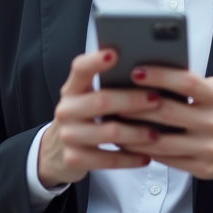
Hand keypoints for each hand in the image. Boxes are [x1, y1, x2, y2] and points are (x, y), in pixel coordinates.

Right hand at [37, 49, 161, 188]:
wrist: (55, 151)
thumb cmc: (85, 117)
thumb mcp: (87, 98)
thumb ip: (108, 85)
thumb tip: (147, 71)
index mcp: (72, 89)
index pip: (80, 69)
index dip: (96, 61)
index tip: (115, 53)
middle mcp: (66, 110)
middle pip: (102, 100)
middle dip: (132, 100)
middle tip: (157, 99)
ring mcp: (69, 135)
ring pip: (110, 132)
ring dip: (137, 132)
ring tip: (157, 133)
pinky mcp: (74, 159)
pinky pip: (108, 160)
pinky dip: (130, 158)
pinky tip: (146, 157)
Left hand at [120, 66, 212, 190]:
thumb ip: (192, 84)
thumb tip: (151, 73)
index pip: (187, 83)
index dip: (160, 75)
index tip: (136, 70)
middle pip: (168, 112)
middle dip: (136, 104)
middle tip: (113, 95)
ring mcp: (209, 148)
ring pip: (160, 140)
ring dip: (132, 131)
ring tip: (113, 119)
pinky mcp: (200, 168)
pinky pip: (164, 158)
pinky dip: (142, 149)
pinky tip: (126, 140)